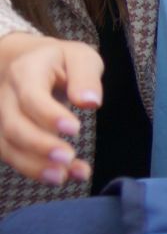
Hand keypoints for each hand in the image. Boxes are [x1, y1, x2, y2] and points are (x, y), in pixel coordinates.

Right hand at [0, 32, 103, 186]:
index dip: (49, 115)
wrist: (26, 60)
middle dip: (39, 145)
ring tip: (64, 176)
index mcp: (26, 71)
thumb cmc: (59, 61)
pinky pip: (11, 155)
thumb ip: (86, 77)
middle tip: (67, 158)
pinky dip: (34, 169)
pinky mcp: (1, 134)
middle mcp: (5, 96)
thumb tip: (92, 102)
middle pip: (13, 125)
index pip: (31, 96)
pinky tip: (64, 176)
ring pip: (6, 145)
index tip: (74, 128)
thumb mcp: (80, 57)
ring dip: (34, 165)